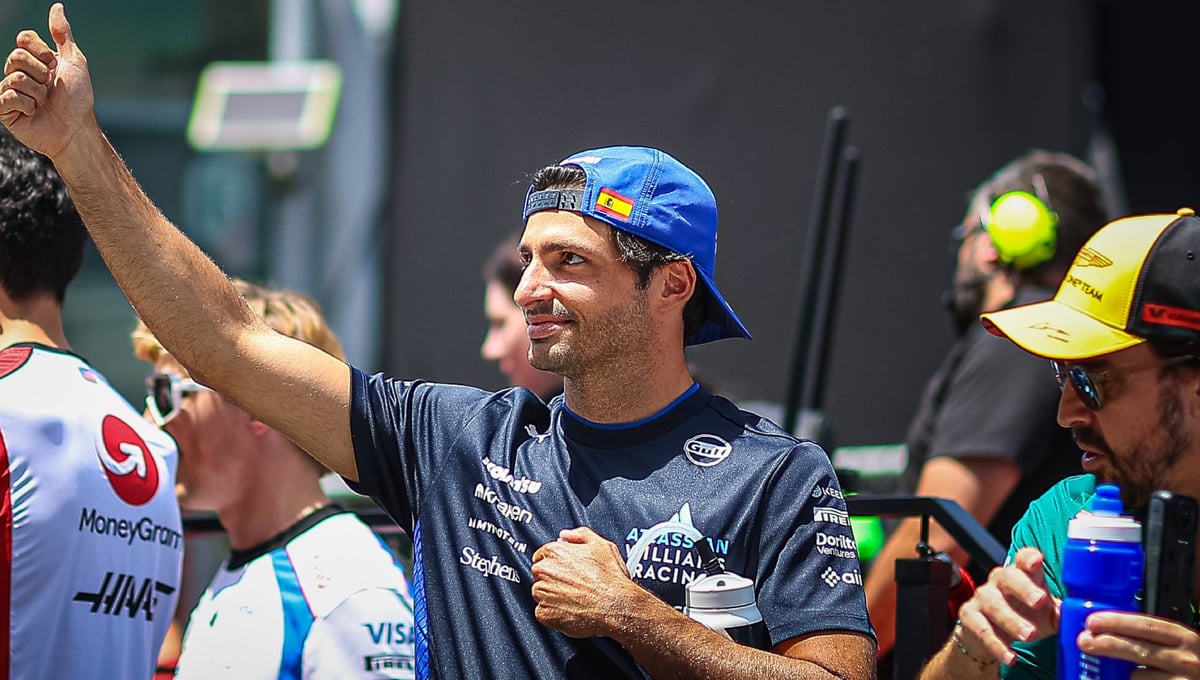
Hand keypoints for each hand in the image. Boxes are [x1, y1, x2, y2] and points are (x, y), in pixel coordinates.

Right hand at [0, 3, 96, 158]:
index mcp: (33, 59)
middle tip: (50, 88)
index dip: (40, 50)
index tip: (54, 65)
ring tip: (44, 103)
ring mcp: (10, 91)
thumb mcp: (74, 61)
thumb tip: (57, 7)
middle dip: (40, 73)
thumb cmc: (77, 98)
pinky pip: (7, 96)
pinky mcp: (4, 109)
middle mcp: (18, 72)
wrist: (75, 128)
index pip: (23, 39)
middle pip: (16, 56)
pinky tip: (33, 112)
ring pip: (15, 78)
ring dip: (37, 93)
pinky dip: (26, 105)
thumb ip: (62, 34)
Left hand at [530, 526, 640, 638]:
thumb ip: (581, 535)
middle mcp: (545, 571)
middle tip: (572, 584)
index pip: (543, 554)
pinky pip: (544, 612)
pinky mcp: (544, 613)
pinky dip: (554, 613)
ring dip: (552, 595)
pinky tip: (570, 609)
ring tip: (574, 597)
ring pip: (541, 593)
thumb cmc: (610, 579)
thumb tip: (567, 535)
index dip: (556, 562)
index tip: (565, 568)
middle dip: (553, 578)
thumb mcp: (602, 545)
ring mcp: (543, 592)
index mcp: (555, 552)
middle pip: (540, 573)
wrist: (615, 607)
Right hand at [955, 548, 1060, 665]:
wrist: (989, 635)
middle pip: (1008, 577)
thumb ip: (1060, 614)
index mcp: (1021, 574)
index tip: (1038, 562)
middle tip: (1039, 601)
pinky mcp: (969, 616)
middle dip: (1024, 588)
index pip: (1023, 558)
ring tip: (1029, 636)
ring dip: (1012, 620)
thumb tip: (1076, 617)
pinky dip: (997, 645)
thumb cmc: (1025, 617)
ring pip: (994, 604)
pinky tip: (1011, 657)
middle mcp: (999, 581)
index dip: (1029, 558)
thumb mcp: (1046, 614)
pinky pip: (982, 629)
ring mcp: (982, 597)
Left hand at [1077, 611, 1199, 677]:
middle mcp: (1184, 659)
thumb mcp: (1179, 643)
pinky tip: (1116, 678)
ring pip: (1137, 676)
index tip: (1092, 621)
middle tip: (1084, 641)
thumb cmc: (1191, 661)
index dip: (1116, 622)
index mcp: (1183, 637)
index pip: (1146, 626)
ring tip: (1098, 667)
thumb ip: (1153, 636)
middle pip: (1138, 650)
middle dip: (1107, 644)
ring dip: (1116, 671)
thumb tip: (1112, 628)